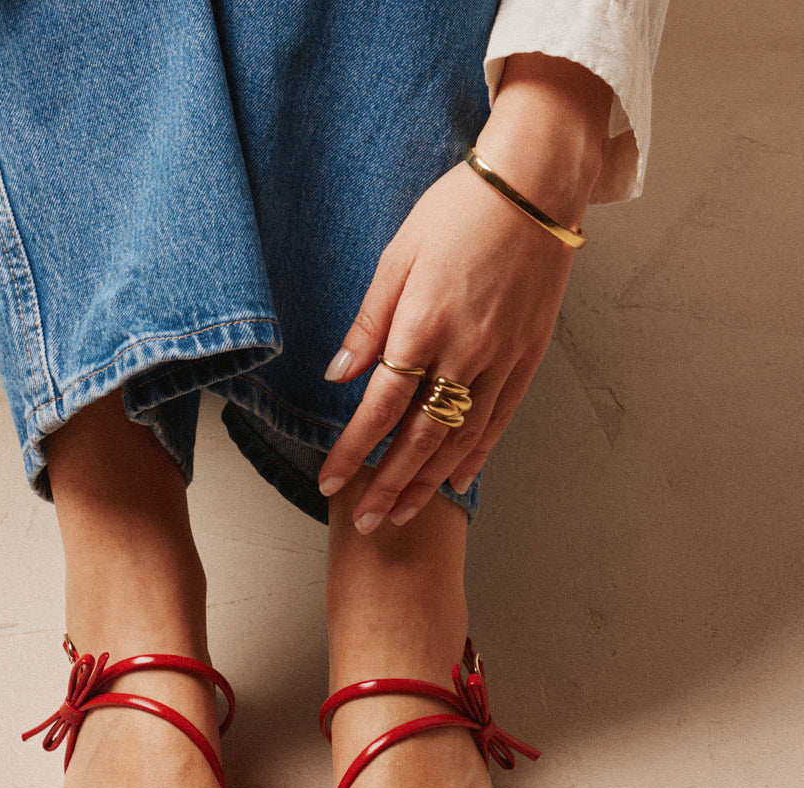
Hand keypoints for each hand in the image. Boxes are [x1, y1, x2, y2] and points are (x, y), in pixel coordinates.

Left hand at [318, 55, 612, 533]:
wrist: (536, 184)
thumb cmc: (459, 209)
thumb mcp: (398, 256)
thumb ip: (369, 323)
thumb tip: (339, 375)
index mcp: (424, 325)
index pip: (381, 407)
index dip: (354, 450)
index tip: (331, 482)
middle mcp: (465, 352)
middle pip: (420, 437)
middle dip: (388, 485)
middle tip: (364, 523)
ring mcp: (502, 358)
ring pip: (460, 438)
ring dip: (428, 483)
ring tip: (403, 515)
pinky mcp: (528, 357)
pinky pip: (499, 419)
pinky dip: (476, 454)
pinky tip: (458, 480)